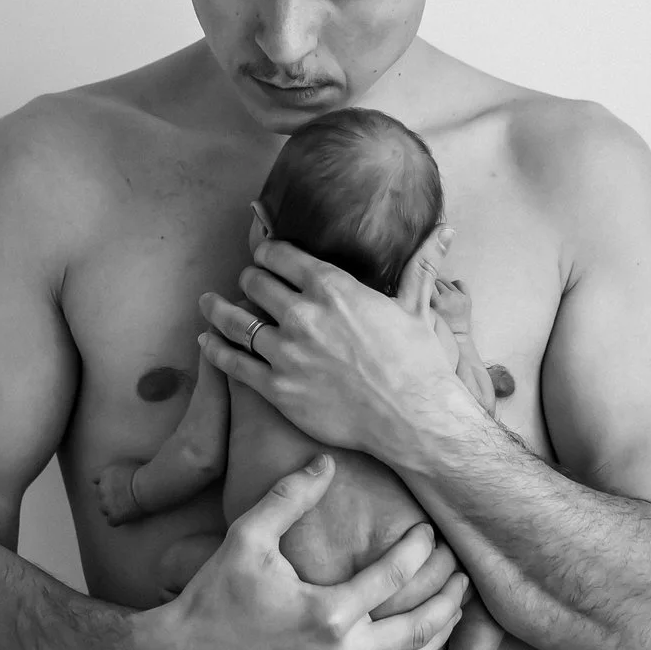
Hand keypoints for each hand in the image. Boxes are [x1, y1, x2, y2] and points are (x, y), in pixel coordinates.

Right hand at [139, 456, 468, 649]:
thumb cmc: (214, 593)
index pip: (394, 578)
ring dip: (438, 630)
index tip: (430, 530)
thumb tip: (326, 461)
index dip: (419, 551)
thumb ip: (290, 495)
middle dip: (449, 597)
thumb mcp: (248, 535)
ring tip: (458, 601)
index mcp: (328, 615)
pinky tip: (420, 632)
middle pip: (420, 628)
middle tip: (464, 569)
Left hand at [196, 222, 474, 464]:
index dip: (269, 251)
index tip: (265, 254)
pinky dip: (214, 349)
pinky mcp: (277, 389)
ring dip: (219, 309)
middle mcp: (303, 314)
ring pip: (236, 321)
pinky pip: (233, 363)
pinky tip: (205, 340)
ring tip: (209, 303)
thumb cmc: (418, 362)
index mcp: (333, 287)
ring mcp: (286, 353)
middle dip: (250, 279)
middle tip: (248, 282)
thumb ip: (420, 265)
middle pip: (255, 283)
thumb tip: (445, 230)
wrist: (413, 419)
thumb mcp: (417, 306)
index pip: (282, 255)